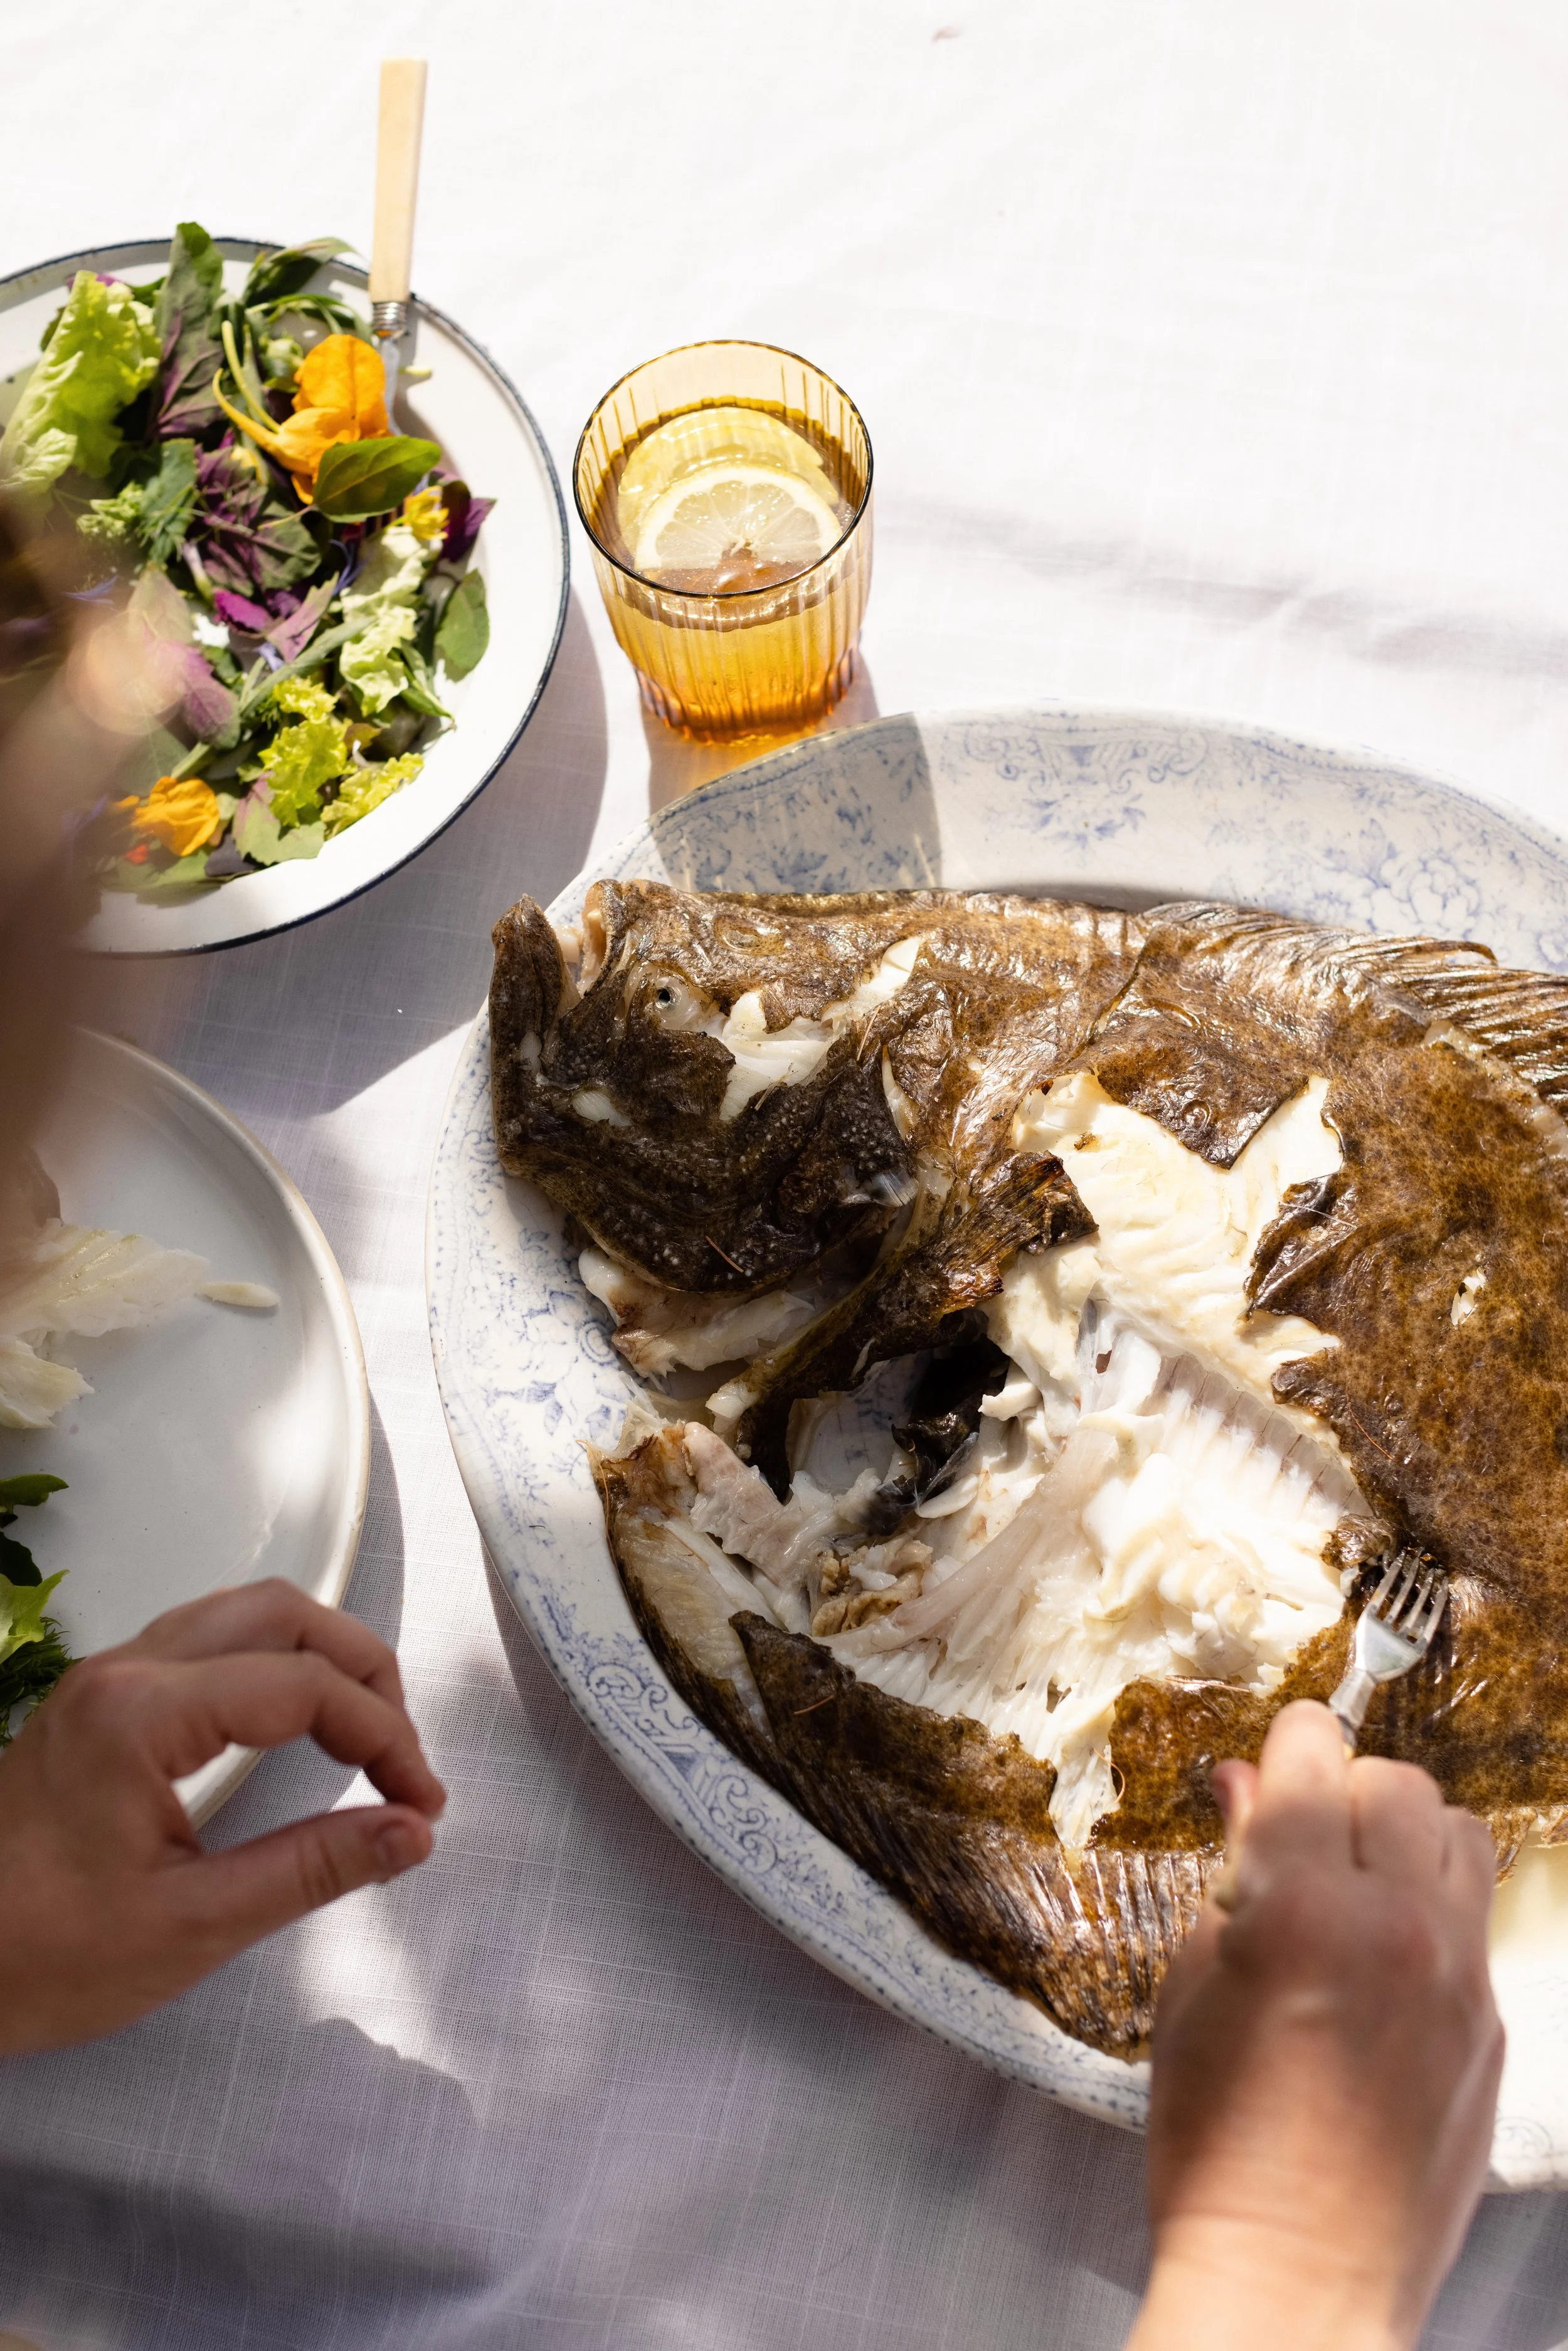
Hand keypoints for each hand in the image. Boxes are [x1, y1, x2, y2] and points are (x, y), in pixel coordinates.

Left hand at [0, 1579, 444, 2053]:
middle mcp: (124, 1673)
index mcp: (142, 1715)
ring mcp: (107, 1680)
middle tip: (402, 1755)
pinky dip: (273, 1666)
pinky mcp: (100, 1703)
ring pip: (243, 1615)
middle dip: (363, 1670)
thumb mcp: (189, 1929)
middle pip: (280, 1613)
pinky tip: (296, 1725)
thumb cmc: (36, 1957)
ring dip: (319, 1658)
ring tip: (365, 1734)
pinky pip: (207, 1644)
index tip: (419, 1803)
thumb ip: (311, 1869)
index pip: (303, 1685)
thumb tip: (408, 1832)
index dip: (383, 1735)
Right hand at [1127, 1701, 1502, 2350]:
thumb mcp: (1190, 1989)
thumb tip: (1245, 1788)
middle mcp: (1399, 1927)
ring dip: (1404, 1833)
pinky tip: (1385, 1954)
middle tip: (1298, 1834)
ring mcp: (1460, 1978)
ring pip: (1458, 1831)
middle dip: (1340, 1789)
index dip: (1283, 1745)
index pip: (1313, 1755)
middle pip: (1394, 1781)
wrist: (1297, 2280)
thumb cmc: (1216, 2147)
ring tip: (1357, 1880)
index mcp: (1305, 1906)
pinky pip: (1475, 1916)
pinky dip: (1434, 1905)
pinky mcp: (1493, 2027)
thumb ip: (1227, 1875)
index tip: (1269, 1761)